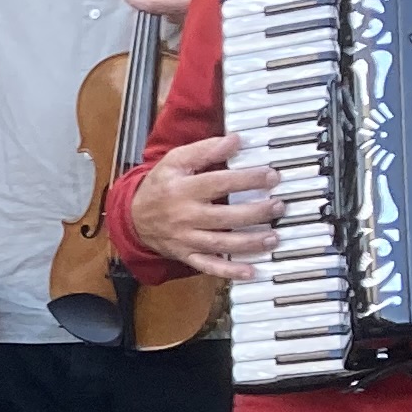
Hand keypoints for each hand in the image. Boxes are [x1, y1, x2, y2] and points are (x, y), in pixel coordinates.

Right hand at [128, 132, 279, 277]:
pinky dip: (229, 271)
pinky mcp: (187, 255)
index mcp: (183, 189)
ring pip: (221, 243)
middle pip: (225, 216)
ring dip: (250, 242)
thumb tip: (235, 141)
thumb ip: (204, 150)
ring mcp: (186, 239)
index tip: (271, 176)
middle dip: (256, 212)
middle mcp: (185, 216)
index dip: (247, 179)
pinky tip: (250, 270)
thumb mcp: (174, 161)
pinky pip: (209, 266)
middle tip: (278, 206)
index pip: (219, 183)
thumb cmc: (159, 187)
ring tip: (273, 237)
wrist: (133, 218)